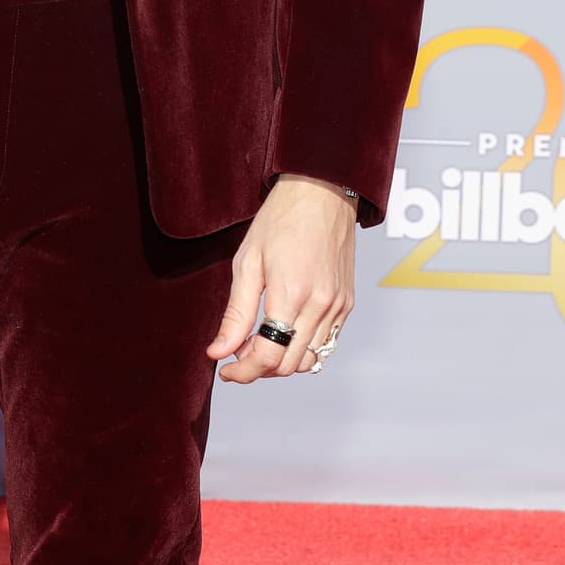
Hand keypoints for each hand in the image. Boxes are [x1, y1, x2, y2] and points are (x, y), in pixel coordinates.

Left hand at [205, 173, 354, 380]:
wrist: (321, 192)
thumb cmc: (281, 219)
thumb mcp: (247, 262)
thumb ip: (235, 313)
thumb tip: (218, 351)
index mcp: (291, 293)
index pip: (268, 357)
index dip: (242, 372)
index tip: (224, 368)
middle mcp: (320, 305)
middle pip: (288, 365)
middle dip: (258, 369)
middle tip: (236, 354)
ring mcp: (337, 307)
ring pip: (309, 360)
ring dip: (281, 361)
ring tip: (258, 342)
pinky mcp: (346, 304)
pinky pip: (325, 343)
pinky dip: (302, 347)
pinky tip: (283, 330)